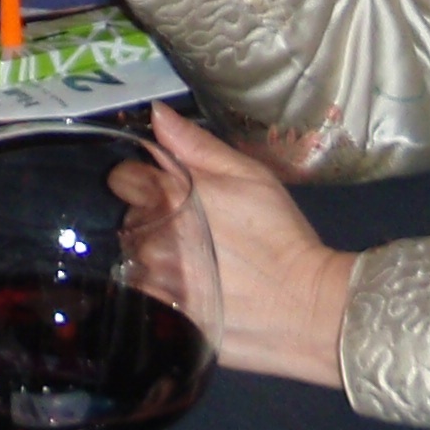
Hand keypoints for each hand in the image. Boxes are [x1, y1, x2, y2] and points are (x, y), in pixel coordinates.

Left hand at [124, 105, 353, 387]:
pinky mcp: (161, 315)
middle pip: (130, 218)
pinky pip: (142, 294)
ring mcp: (154, 280)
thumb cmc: (281, 236)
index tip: (167, 191)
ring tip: (197, 264)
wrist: (307, 306)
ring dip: (155, 257)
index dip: (144, 181)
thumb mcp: (249, 176)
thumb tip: (157, 114)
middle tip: (194, 231)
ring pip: (134, 257)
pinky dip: (159, 290)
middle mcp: (153, 236)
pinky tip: (192, 290)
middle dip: (152, 219)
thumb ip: (195, 144)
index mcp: (170, 194)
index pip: (123, 178)